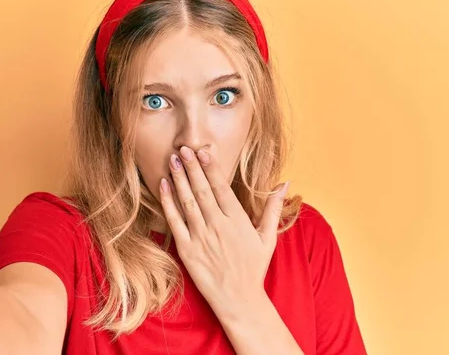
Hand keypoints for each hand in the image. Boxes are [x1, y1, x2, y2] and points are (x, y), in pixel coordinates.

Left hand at [158, 145, 288, 317]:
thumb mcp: (268, 238)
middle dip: (192, 167)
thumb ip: (273, 209)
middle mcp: (218, 226)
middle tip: (183, 148)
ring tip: (172, 160)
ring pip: (187, 201)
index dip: (211, 167)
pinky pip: (175, 222)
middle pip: (202, 190)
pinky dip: (168, 202)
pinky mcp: (187, 250)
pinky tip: (163, 186)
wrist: (239, 300)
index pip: (221, 187)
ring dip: (179, 179)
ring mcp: (201, 237)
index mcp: (237, 220)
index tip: (203, 151)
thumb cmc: (254, 267)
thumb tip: (284, 184)